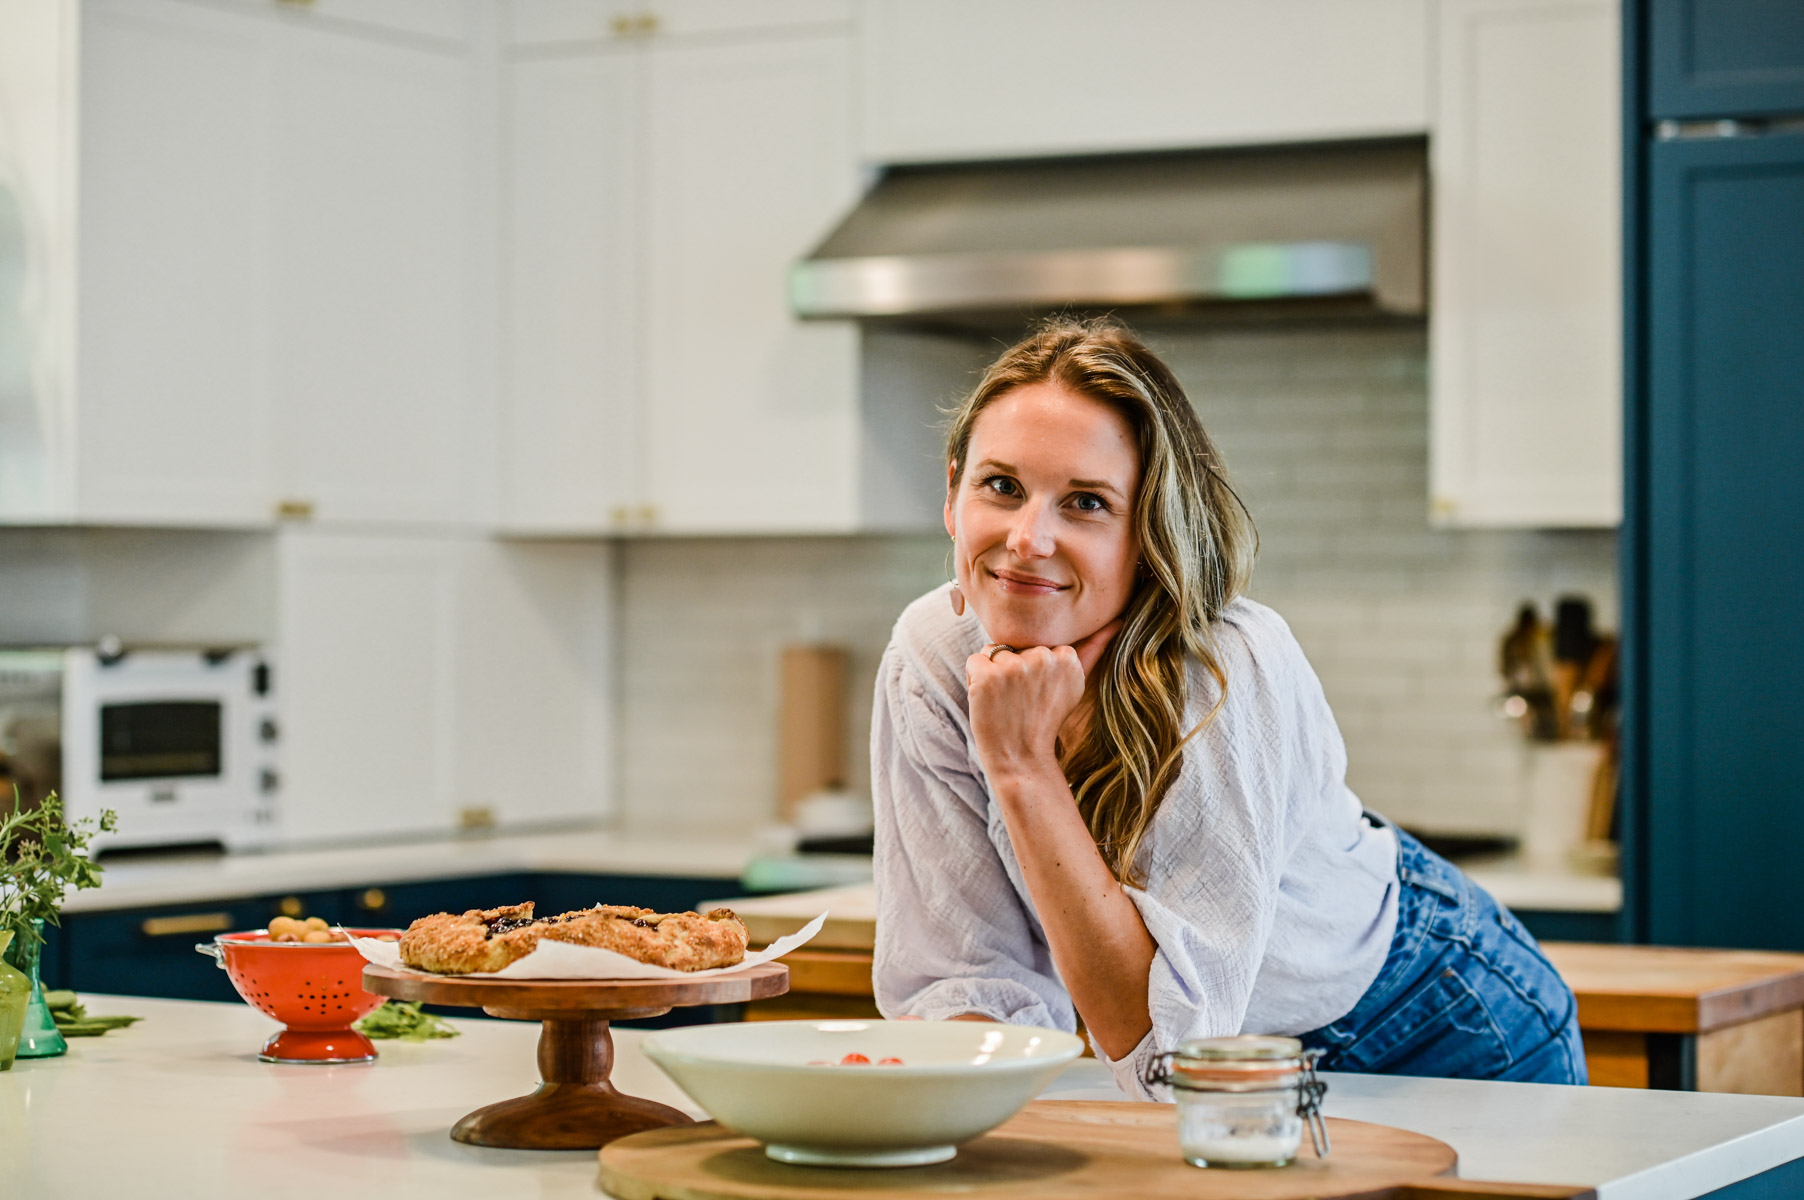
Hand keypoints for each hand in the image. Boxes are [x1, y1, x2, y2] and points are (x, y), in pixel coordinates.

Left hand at [965, 620, 1120, 785]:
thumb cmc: (1044, 720)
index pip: (1036, 644)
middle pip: (1015, 645)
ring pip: (993, 651)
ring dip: (993, 674)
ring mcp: (1015, 667)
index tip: (1039, 695)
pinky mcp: (988, 676)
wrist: (1021, 758)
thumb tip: (1121, 619)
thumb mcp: (1075, 684)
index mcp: (1067, 657)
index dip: (1032, 668)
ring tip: (1005, 702)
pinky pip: (974, 661)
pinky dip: (975, 680)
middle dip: (1013, 669)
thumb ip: (1094, 648)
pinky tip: (988, 701)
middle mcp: (1043, 657)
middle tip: (1022, 701)